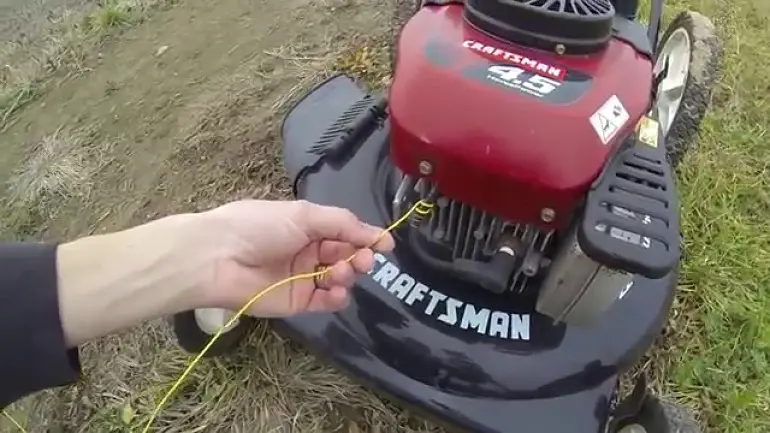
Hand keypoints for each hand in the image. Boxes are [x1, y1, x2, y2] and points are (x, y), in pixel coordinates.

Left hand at [199, 200, 394, 316]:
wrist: (217, 258)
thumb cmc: (259, 227)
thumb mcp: (304, 215)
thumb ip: (343, 224)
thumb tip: (379, 235)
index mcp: (307, 225)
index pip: (346, 232)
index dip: (366, 237)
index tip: (386, 245)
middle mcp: (307, 251)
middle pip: (346, 255)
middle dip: (360, 257)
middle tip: (364, 261)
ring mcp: (302, 278)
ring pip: (338, 279)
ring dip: (347, 275)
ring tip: (340, 272)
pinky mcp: (296, 302)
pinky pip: (324, 302)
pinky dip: (336, 297)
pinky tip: (337, 291)